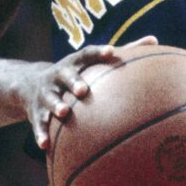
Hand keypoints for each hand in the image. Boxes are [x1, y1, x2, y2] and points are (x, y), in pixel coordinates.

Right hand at [28, 36, 157, 149]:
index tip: (111, 51)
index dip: (99, 52)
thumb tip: (154, 41)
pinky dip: (41, 133)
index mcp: (75, 62)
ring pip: (50, 98)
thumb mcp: (92, 62)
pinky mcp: (35, 111)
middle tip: (83, 90)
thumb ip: (124, 51)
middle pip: (66, 75)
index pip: (87, 53)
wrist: (30, 84)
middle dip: (73, 82)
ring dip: (55, 105)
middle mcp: (59, 75)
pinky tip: (45, 145)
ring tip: (63, 113)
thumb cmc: (75, 73)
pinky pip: (38, 123)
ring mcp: (46, 92)